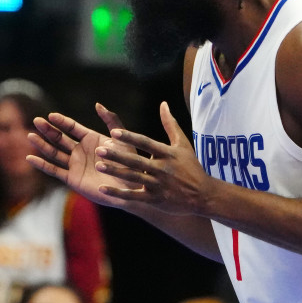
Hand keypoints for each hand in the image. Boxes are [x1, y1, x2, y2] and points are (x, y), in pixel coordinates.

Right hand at [27, 103, 138, 209]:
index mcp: (90, 139)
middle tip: (36, 121)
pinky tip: (30, 158)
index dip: (61, 121)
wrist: (130, 187)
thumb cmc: (130, 162)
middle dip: (48, 130)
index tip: (51, 115)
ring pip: (54, 153)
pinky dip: (42, 165)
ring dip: (42, 145)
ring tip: (30, 136)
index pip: (72, 128)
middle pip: (60, 138)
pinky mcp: (72, 179)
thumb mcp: (122, 139)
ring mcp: (75, 165)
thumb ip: (111, 121)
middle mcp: (80, 151)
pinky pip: (54, 170)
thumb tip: (97, 105)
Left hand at [92, 101, 215, 215]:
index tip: (113, 133)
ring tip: (98, 166)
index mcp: (168, 153)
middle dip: (117, 155)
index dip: (130, 137)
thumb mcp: (183, 144)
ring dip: (115, 172)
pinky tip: (103, 190)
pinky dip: (118, 193)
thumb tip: (163, 104)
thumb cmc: (191, 167)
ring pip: (133, 177)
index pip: (146, 143)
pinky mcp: (155, 199)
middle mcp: (162, 168)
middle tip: (99, 150)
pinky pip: (134, 196)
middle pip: (136, 160)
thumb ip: (170, 124)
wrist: (203, 195)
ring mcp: (158, 185)